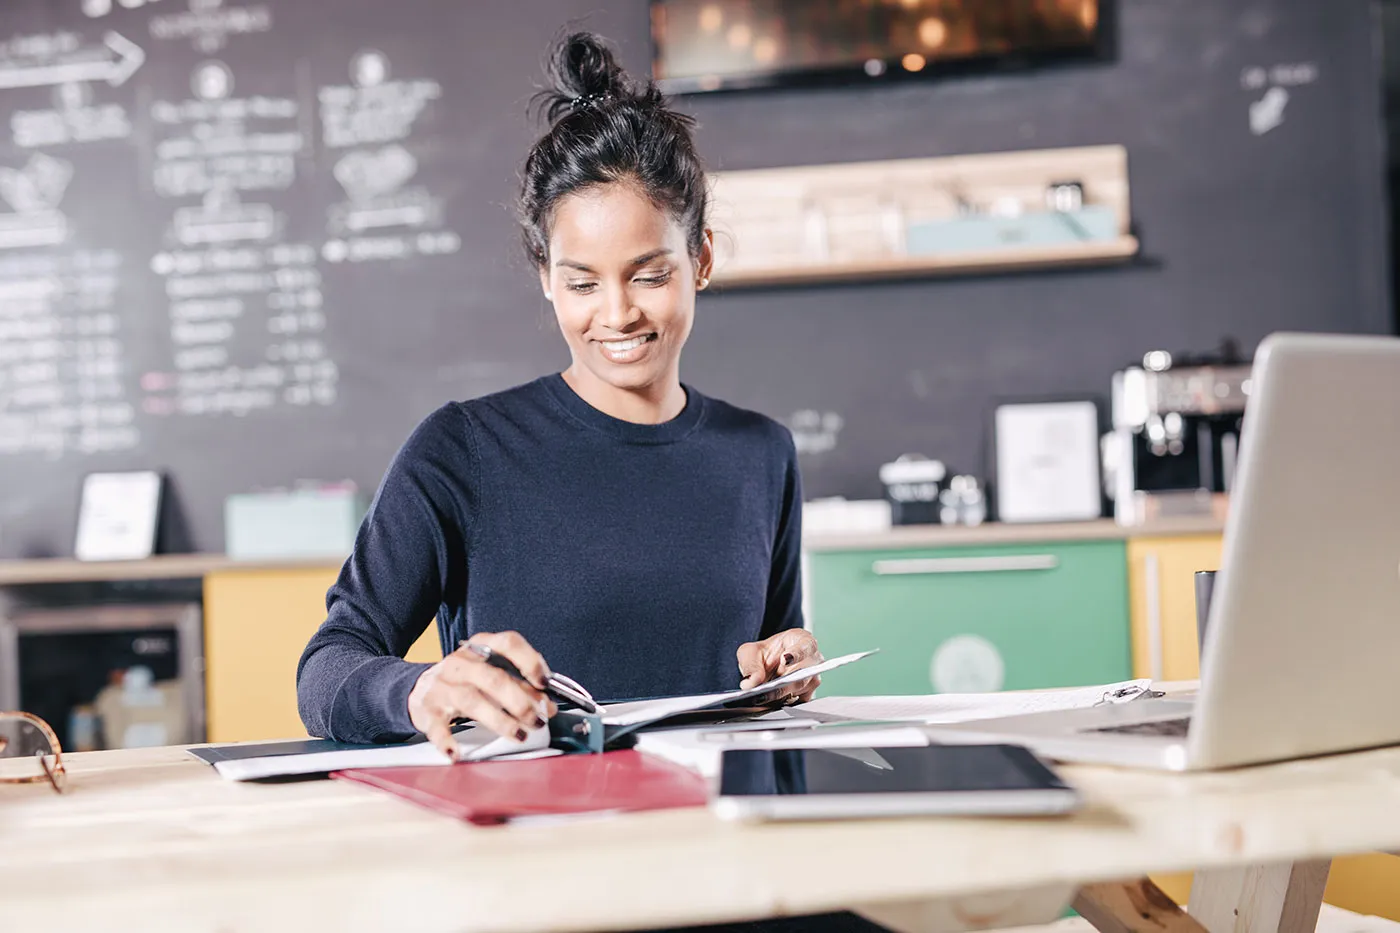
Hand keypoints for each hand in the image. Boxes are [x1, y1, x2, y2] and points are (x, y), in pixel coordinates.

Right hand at [407, 631, 557, 760]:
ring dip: (500, 720)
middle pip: (494, 678)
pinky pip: (437, 726)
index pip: (508, 643)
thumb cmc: (465, 680)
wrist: (421, 688)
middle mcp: (461, 663)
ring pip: (472, 700)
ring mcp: (442, 685)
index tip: (544, 682)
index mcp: (481, 647)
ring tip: (518, 735)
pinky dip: (447, 740)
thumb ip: (521, 687)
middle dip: (520, 701)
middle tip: (537, 721)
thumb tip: (547, 706)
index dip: (530, 661)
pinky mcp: (428, 709)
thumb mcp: (492, 675)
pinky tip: (457, 753)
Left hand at [736, 629, 823, 704]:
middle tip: (765, 691)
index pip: (806, 646)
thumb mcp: (751, 652)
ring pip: (799, 690)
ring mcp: (812, 678)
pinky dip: (781, 705)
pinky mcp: (807, 695)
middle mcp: (813, 660)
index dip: (797, 653)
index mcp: (803, 641)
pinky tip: (768, 704)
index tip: (785, 659)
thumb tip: (751, 684)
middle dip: (784, 684)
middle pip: (803, 673)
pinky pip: (796, 703)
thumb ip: (750, 665)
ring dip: (780, 696)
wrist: (767, 666)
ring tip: (762, 698)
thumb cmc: (765, 653)